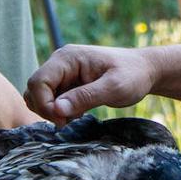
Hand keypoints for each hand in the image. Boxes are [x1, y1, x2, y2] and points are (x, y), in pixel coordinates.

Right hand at [26, 45, 154, 125]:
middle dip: (46, 109)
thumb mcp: (114, 88)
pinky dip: (59, 111)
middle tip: (68, 122)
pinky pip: (51, 100)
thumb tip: (57, 109)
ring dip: (52, 111)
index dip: (45, 104)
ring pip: (40, 96)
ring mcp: (63, 73)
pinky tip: (78, 113)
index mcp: (67, 58)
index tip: (63, 120)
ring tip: (75, 117)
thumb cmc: (133, 75)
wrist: (146, 71)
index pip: (38, 82)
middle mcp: (60, 62)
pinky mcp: (67, 83)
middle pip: (34, 90)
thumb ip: (85, 97)